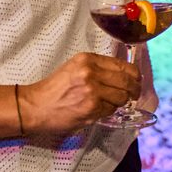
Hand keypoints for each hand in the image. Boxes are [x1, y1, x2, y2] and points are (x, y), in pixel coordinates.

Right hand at [22, 52, 138, 135]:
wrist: (34, 106)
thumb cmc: (54, 88)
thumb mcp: (75, 68)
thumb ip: (98, 68)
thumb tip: (125, 74)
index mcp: (88, 60)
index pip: (123, 66)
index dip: (135, 75)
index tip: (137, 80)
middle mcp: (91, 73)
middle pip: (127, 81)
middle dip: (134, 90)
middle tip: (134, 94)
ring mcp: (92, 92)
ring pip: (121, 98)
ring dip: (120, 102)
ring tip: (109, 103)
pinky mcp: (91, 109)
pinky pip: (110, 110)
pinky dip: (108, 111)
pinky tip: (96, 109)